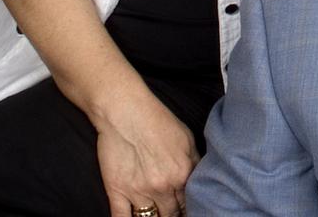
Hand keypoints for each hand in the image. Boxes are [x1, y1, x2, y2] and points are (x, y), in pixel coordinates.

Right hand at [94, 89, 197, 216]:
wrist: (125, 111)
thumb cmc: (157, 120)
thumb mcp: (187, 138)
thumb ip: (195, 163)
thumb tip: (200, 180)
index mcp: (183, 174)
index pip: (190, 204)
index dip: (189, 209)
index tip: (186, 210)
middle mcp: (163, 187)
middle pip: (171, 214)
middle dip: (172, 215)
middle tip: (171, 211)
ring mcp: (139, 192)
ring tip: (155, 213)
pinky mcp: (117, 192)